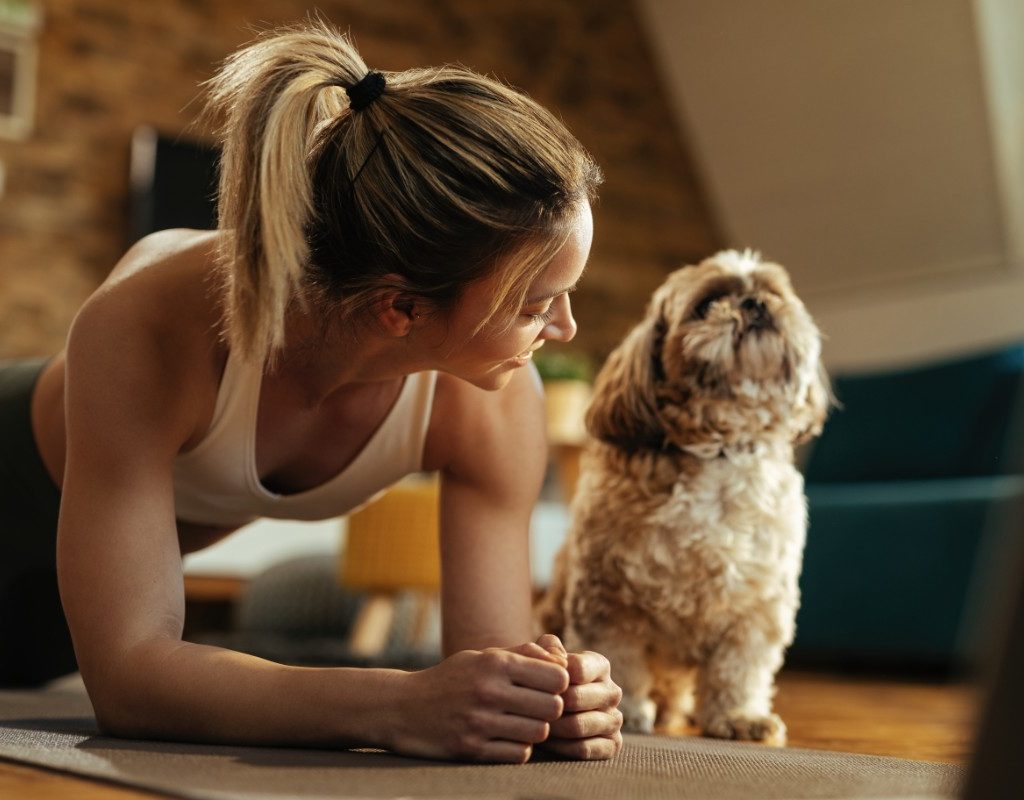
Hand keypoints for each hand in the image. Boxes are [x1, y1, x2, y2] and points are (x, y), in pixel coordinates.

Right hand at [387, 642, 568, 762]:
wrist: (402, 708)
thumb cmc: (451, 679)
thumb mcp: (482, 656)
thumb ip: (524, 653)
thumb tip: (563, 658)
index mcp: (494, 663)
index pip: (556, 677)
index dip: (558, 684)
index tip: (546, 687)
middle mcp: (488, 691)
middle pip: (553, 707)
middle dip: (549, 709)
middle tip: (536, 708)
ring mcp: (480, 722)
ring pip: (539, 733)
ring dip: (535, 730)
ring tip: (520, 723)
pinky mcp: (472, 749)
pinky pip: (519, 754)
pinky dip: (518, 748)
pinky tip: (505, 738)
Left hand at [533, 634, 622, 759]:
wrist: (544, 711)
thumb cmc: (542, 679)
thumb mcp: (543, 657)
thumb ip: (549, 647)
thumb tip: (559, 658)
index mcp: (600, 665)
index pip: (577, 669)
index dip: (550, 678)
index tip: (531, 684)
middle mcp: (612, 691)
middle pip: (576, 698)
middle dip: (547, 705)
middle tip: (526, 709)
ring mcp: (614, 719)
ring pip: (579, 726)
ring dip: (551, 728)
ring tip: (532, 724)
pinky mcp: (613, 744)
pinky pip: (584, 749)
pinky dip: (560, 747)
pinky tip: (545, 742)